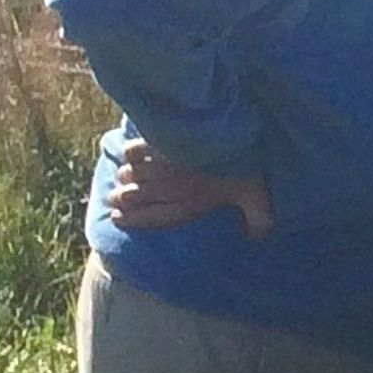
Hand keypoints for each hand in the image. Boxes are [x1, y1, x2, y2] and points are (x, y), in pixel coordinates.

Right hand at [106, 136, 274, 237]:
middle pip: (136, 198)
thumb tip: (257, 238)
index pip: (154, 218)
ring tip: (120, 180)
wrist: (237, 134)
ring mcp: (164, 165)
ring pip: (133, 176)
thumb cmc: (248, 168)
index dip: (134, 221)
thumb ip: (259, 221)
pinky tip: (129, 156)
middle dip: (120, 200)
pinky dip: (129, 154)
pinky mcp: (160, 143)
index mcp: (191, 204)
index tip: (117, 220)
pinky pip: (135, 151)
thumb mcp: (259, 198)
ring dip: (124, 179)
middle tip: (112, 199)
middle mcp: (172, 188)